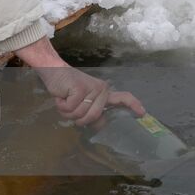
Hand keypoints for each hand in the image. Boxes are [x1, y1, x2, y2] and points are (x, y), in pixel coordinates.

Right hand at [14, 36, 143, 125]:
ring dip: (68, 112)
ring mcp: (91, 89)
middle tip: (70, 105)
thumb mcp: (82, 101)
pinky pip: (70, 110)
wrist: (52, 69)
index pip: (123, 98)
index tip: (142, 113)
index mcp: (103, 92)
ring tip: (65, 98)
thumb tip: (101, 125)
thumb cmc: (67, 87)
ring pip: (80, 116)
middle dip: (78, 117)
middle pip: (93, 118)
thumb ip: (93, 111)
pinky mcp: (80, 90)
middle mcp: (101, 90)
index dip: (133, 106)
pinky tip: (61, 95)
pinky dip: (62, 106)